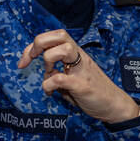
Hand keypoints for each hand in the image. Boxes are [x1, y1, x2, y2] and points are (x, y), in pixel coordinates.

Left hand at [17, 30, 139, 123]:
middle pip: (59, 34)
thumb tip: (46, 74)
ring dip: (48, 61)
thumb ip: (60, 73)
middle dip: (39, 44)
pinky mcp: (82, 85)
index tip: (24, 60)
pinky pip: (59, 78)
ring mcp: (82, 70)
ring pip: (62, 49)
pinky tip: (50, 92)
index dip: (34, 45)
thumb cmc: (95, 92)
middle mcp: (80, 57)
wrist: (115, 105)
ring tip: (49, 74)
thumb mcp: (74, 77)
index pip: (54, 36)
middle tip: (32, 59)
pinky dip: (48, 85)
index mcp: (76, 54)